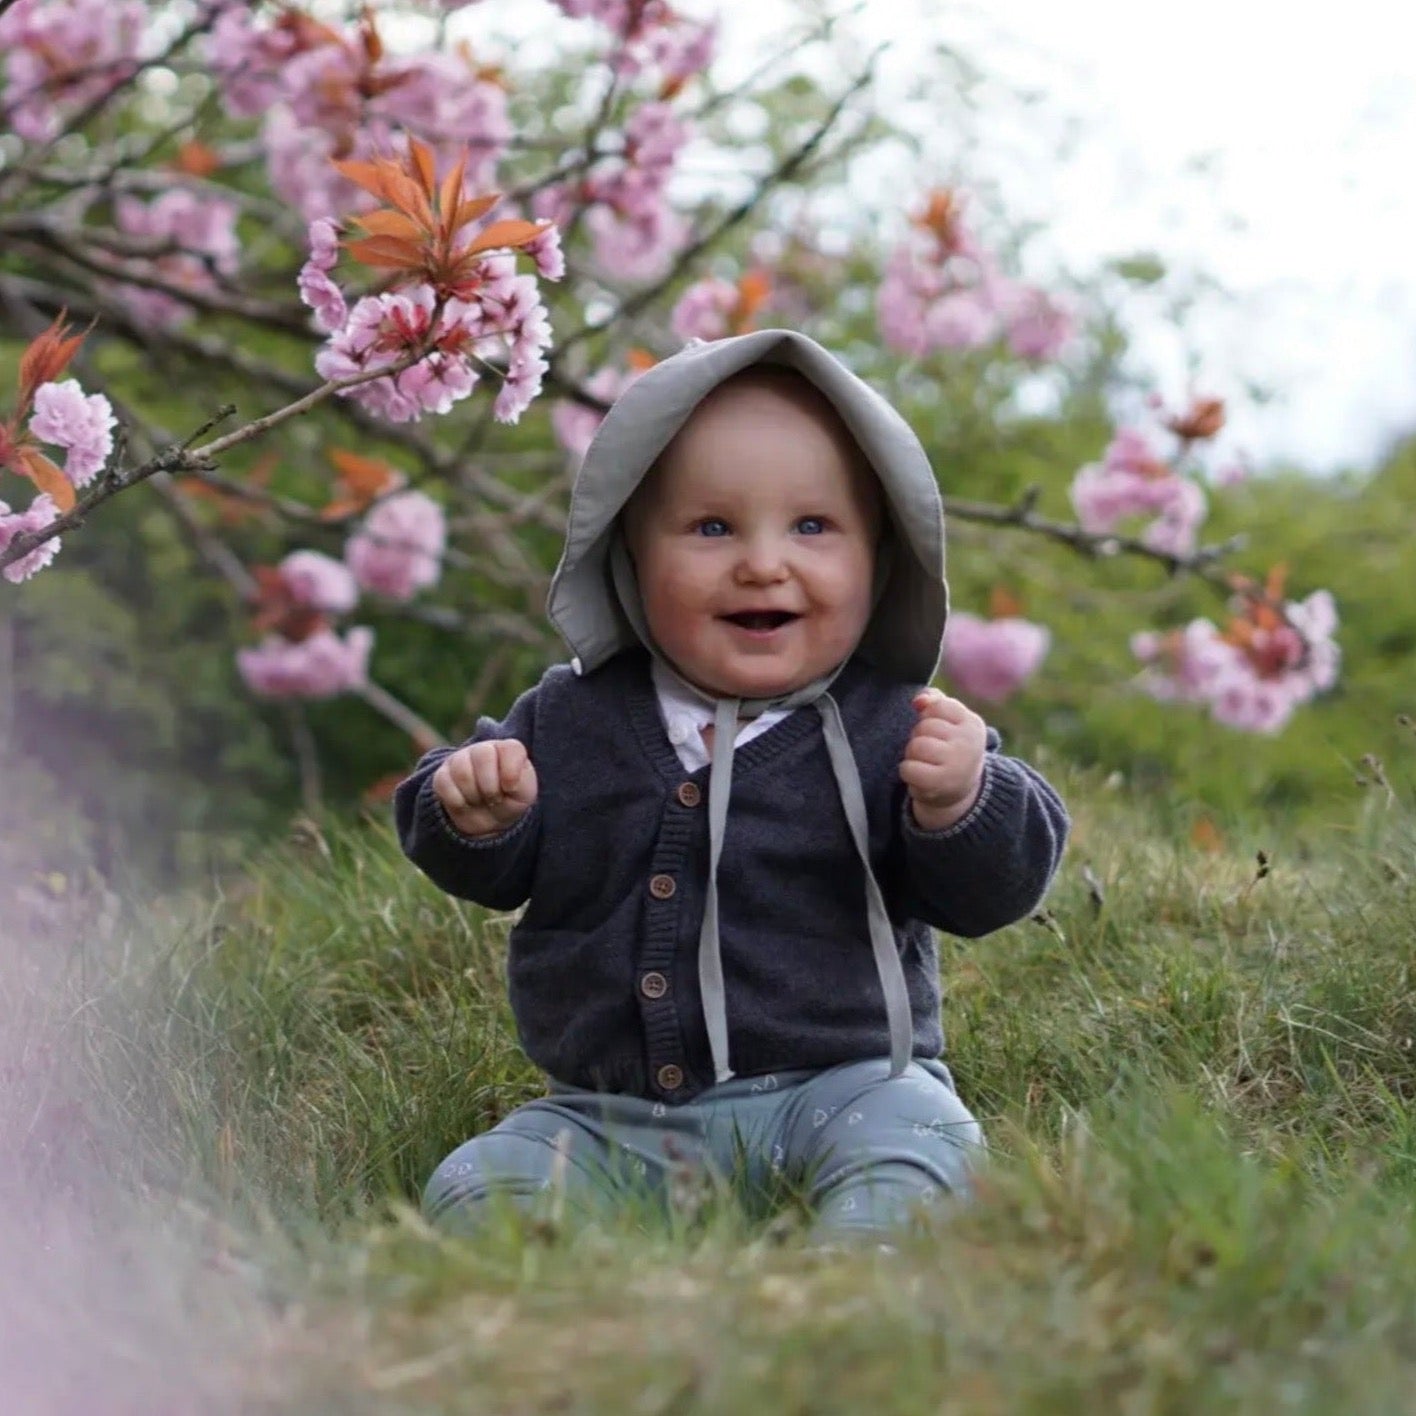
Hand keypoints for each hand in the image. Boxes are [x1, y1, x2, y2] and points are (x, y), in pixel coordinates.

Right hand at [432, 738, 538, 838]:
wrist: (488, 818)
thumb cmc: (510, 800)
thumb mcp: (525, 794)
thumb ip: (523, 782)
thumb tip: (507, 782)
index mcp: (507, 749)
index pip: (509, 748)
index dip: (510, 772)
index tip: (511, 789)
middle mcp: (483, 749)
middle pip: (483, 755)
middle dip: (490, 786)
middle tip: (494, 798)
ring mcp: (460, 759)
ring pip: (462, 771)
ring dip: (474, 795)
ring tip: (480, 800)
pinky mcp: (442, 775)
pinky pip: (444, 784)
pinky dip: (457, 801)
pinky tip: (466, 803)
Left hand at [899, 688, 986, 830]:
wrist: (961, 789)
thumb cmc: (950, 747)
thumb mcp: (950, 721)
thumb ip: (934, 701)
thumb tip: (919, 700)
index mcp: (972, 724)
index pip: (938, 706)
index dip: (929, 716)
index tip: (938, 730)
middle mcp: (968, 743)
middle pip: (924, 726)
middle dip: (919, 736)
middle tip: (931, 750)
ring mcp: (956, 764)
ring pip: (916, 746)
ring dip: (912, 754)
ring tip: (925, 761)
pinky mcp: (940, 783)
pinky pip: (908, 768)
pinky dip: (907, 771)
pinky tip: (920, 775)